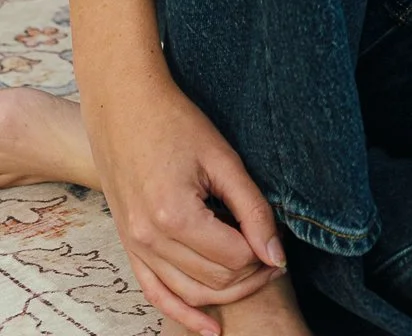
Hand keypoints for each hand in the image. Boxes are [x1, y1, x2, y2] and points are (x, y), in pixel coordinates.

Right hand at [87, 68, 284, 334]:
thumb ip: (252, 208)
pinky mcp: (129, 246)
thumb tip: (276, 255)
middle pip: (214, 279)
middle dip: (250, 274)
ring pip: (188, 292)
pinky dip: (182, 313)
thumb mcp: (223, 159)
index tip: (279, 243)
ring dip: (225, 294)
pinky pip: (155, 293)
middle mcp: (150, 239)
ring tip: (255, 278)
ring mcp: (135, 246)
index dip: (264, 254)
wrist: (124, 106)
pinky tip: (208, 328)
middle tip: (274, 258)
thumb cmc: (176, 122)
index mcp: (175, 215)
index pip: (234, 258)